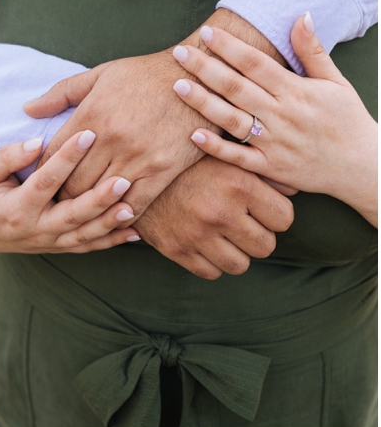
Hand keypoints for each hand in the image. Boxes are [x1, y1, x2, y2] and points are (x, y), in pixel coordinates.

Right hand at [0, 130, 139, 253]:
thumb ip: (8, 157)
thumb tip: (37, 143)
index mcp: (15, 208)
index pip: (45, 180)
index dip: (66, 157)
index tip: (88, 134)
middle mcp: (35, 229)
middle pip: (71, 215)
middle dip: (98, 199)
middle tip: (122, 179)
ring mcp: (49, 243)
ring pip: (84, 235)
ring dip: (109, 222)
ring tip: (131, 205)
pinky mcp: (59, 248)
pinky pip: (88, 247)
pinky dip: (112, 241)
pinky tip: (135, 232)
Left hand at [26, 9, 284, 215]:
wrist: (198, 76)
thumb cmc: (145, 74)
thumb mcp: (100, 74)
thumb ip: (61, 94)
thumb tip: (28, 109)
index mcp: (91, 114)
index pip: (54, 154)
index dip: (42, 172)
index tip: (40, 180)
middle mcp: (111, 139)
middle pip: (72, 182)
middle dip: (60, 195)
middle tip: (54, 203)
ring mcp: (137, 157)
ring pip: (99, 196)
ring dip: (86, 206)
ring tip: (78, 212)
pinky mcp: (162, 170)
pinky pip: (134, 203)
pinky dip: (120, 213)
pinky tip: (112, 216)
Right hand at [134, 156, 293, 279]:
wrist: (133, 169)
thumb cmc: (185, 160)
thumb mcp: (224, 154)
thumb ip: (261, 171)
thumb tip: (293, 189)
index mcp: (238, 184)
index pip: (284, 219)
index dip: (274, 213)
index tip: (259, 207)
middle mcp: (220, 212)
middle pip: (266, 246)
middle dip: (257, 235)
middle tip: (241, 221)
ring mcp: (198, 235)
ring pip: (240, 265)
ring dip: (235, 252)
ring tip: (223, 234)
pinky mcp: (177, 250)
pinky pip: (211, 272)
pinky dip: (211, 261)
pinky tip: (204, 242)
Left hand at [172, 15, 377, 223]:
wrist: (365, 168)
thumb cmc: (347, 120)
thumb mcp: (335, 81)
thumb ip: (313, 50)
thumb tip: (302, 14)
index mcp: (296, 91)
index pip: (256, 64)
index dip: (230, 47)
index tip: (207, 32)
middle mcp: (282, 115)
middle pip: (237, 88)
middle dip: (205, 68)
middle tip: (179, 52)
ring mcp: (274, 143)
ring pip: (232, 120)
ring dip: (203, 103)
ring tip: (176, 85)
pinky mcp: (270, 167)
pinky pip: (238, 158)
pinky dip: (216, 147)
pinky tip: (193, 134)